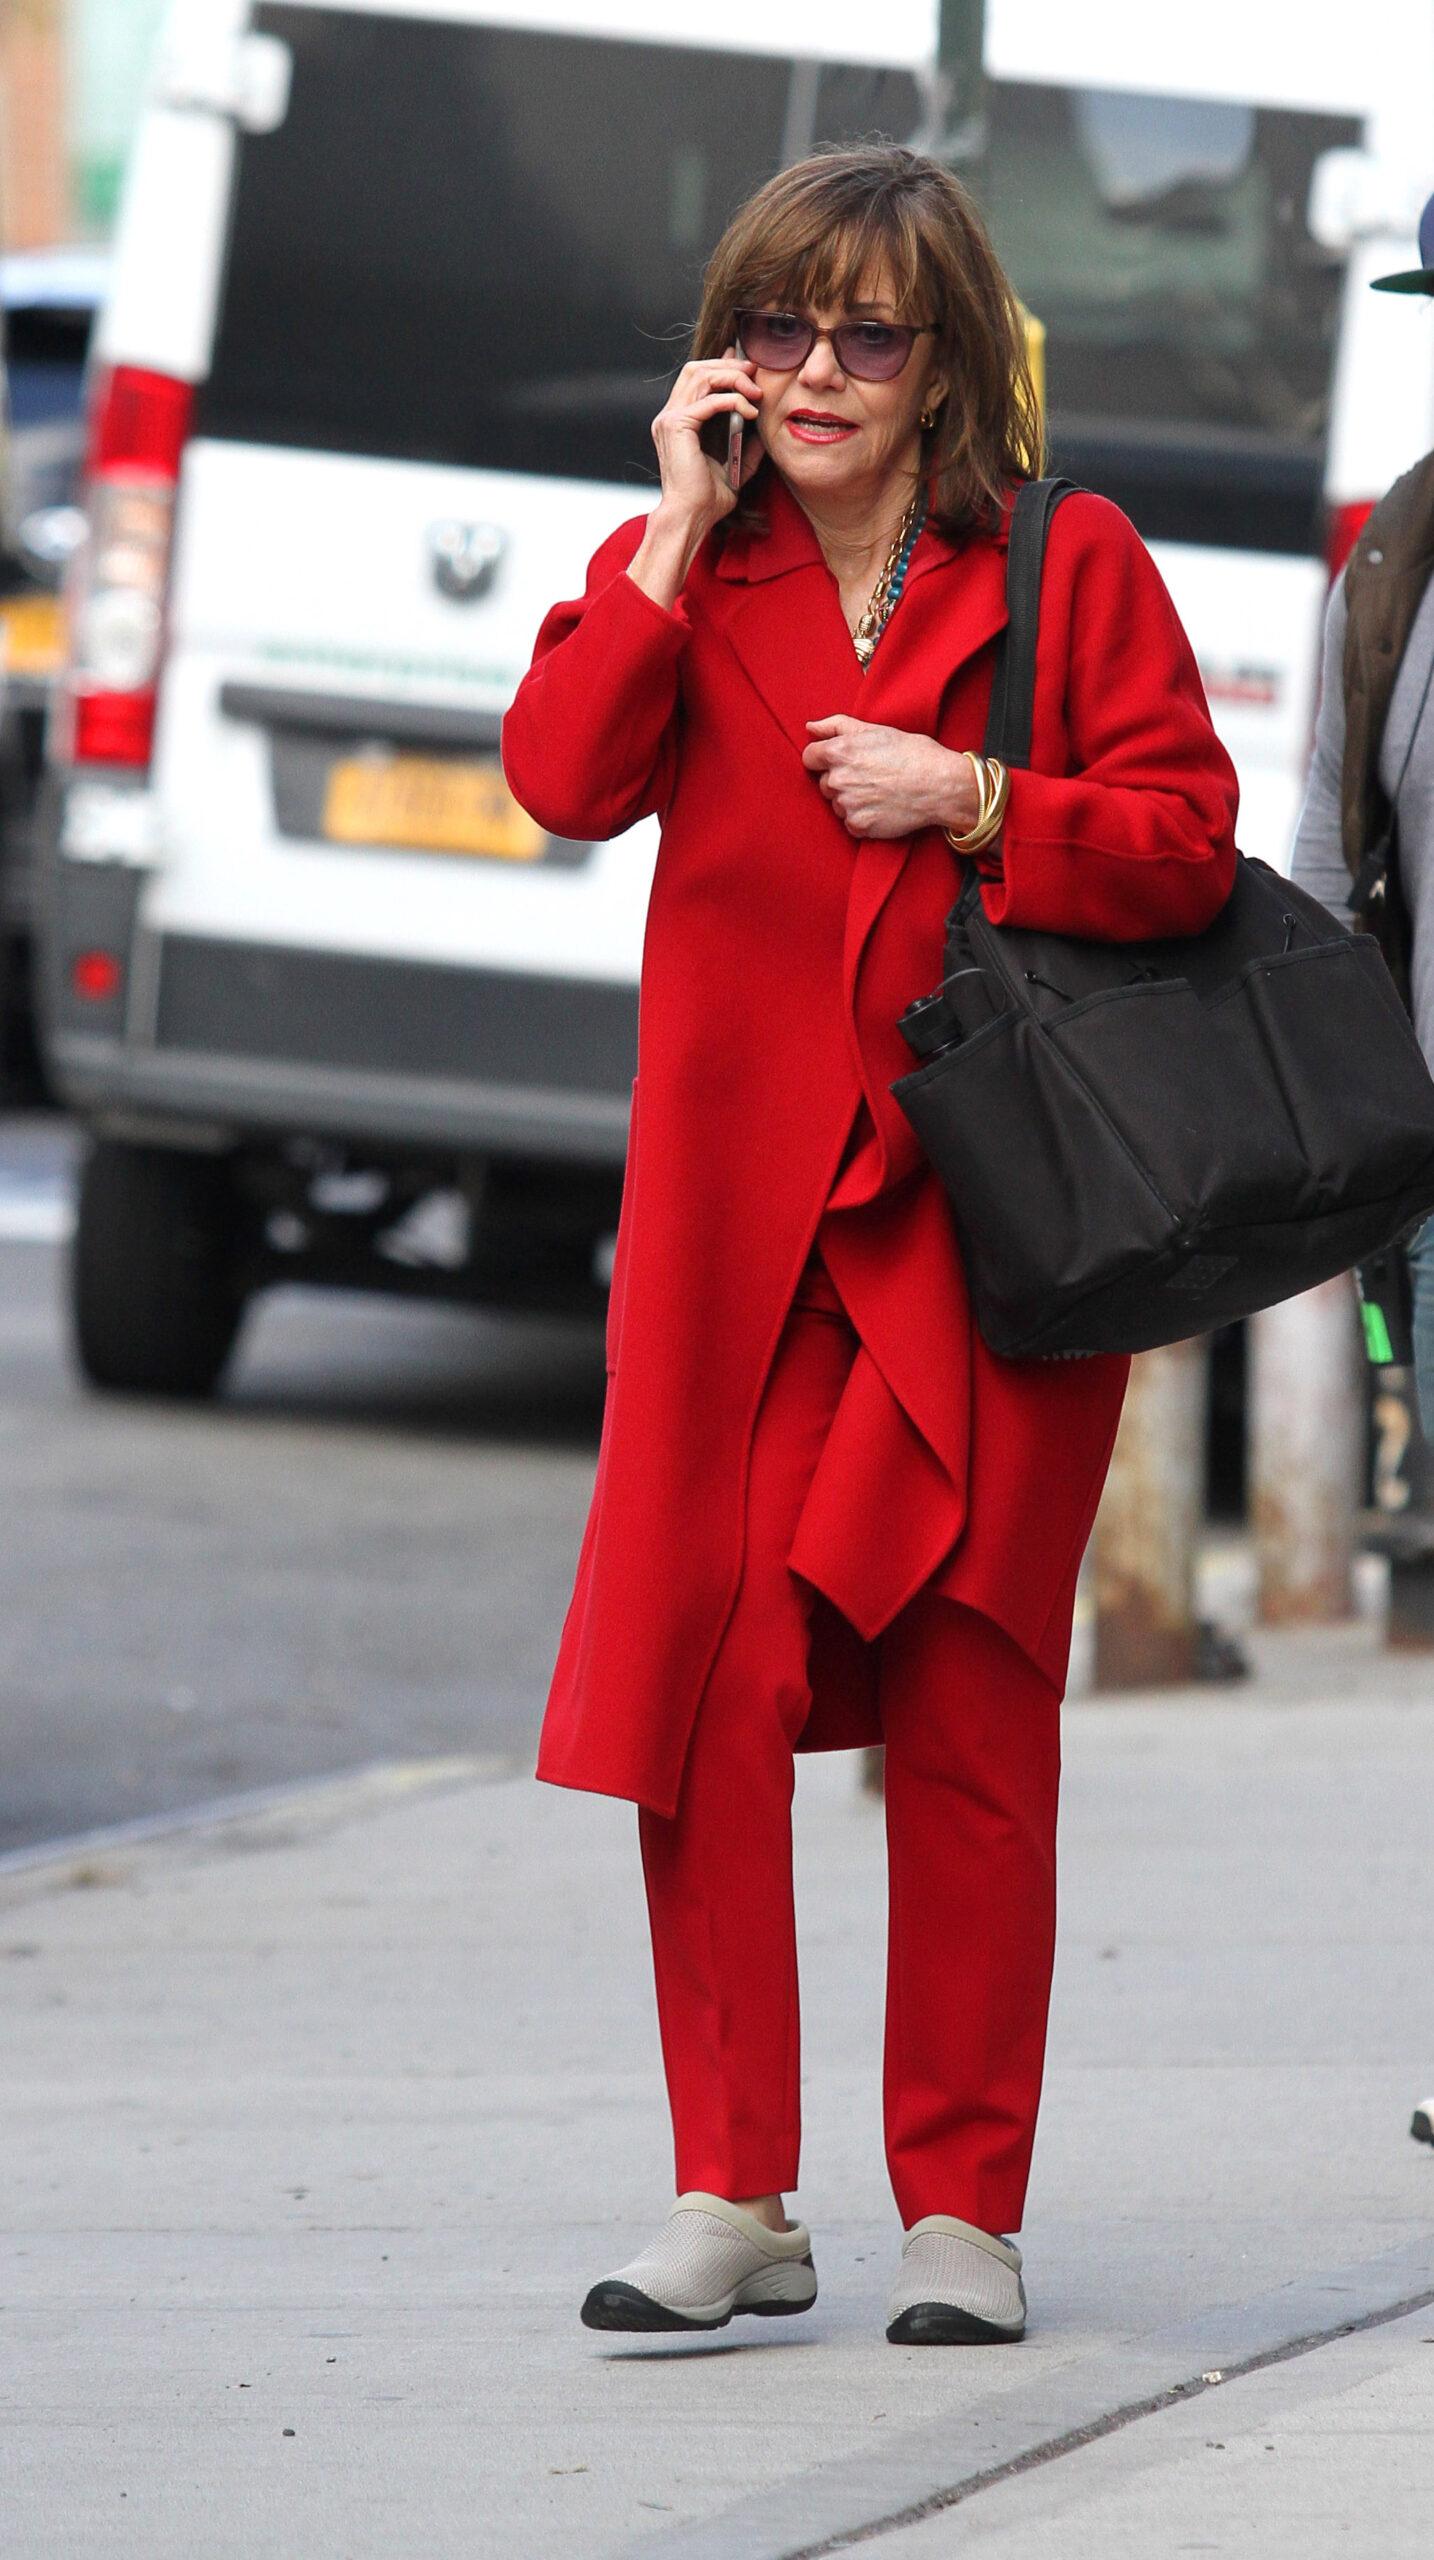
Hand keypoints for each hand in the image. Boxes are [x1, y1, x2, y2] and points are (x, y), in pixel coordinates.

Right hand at [625, 349, 763, 613]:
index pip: (696, 377)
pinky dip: (732, 400)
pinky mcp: (676, 426)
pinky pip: (708, 401)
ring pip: (701, 375)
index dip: (722, 365)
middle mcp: (669, 415)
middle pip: (697, 368)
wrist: (692, 517)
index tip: (750, 369)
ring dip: (732, 377)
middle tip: (756, 373)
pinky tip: (750, 410)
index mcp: (678, 421)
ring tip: (755, 391)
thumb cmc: (709, 498)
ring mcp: (669, 419)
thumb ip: (745, 443)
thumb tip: (763, 425)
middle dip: (729, 365)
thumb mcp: (735, 464)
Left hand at [802, 717, 980, 839]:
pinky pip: (850, 823)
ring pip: (837, 804)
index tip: (842, 761)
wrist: (938, 784)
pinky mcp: (859, 826)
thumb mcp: (874, 730)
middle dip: (840, 779)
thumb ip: (836, 726)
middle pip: (823, 783)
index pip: (809, 757)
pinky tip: (881, 807)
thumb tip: (810, 728)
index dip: (823, 758)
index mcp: (839, 752)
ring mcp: (847, 805)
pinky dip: (862, 818)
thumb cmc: (910, 753)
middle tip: (869, 775)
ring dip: (850, 800)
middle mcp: (838, 780)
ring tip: (878, 791)